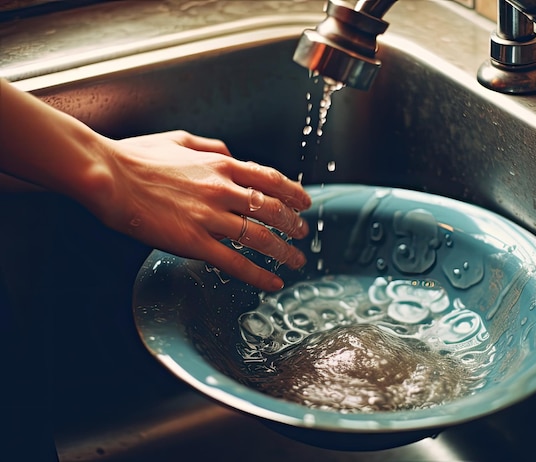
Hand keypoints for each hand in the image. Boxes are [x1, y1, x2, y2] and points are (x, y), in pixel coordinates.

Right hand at [95, 130, 310, 291]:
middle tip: (303, 233)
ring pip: (261, 238)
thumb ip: (211, 147)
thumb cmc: (136, 157)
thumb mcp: (180, 140)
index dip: (293, 192)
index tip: (305, 202)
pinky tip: (273, 282)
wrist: (108, 176)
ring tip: (297, 260)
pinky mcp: (194, 243)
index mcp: (220, 165)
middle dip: (294, 224)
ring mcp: (210, 217)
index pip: (270, 179)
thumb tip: (231, 153)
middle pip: (273, 210)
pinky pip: (235, 263)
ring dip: (284, 252)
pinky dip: (259, 275)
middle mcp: (223, 190)